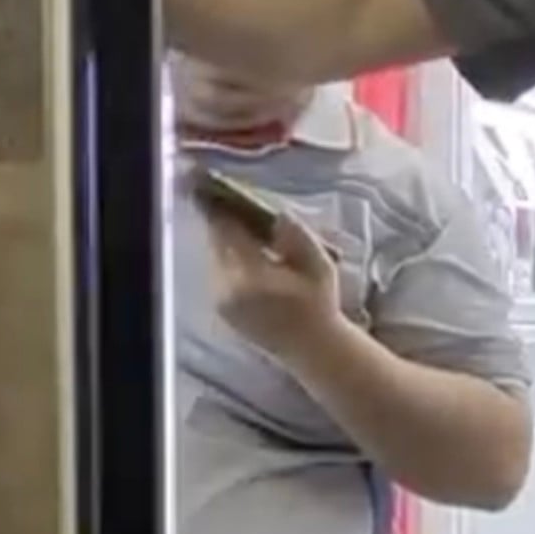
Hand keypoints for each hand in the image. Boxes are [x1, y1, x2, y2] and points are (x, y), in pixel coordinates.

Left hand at [200, 192, 342, 373]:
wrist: (312, 348)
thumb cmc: (319, 305)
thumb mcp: (319, 264)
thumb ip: (296, 235)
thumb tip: (275, 213)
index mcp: (250, 275)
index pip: (227, 230)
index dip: (221, 205)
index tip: (216, 185)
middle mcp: (227, 287)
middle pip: (216, 240)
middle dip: (223, 219)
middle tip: (230, 200)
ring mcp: (220, 299)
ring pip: (215, 255)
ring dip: (225, 238)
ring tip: (241, 224)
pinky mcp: (220, 307)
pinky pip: (218, 270)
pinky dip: (228, 256)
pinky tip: (245, 251)